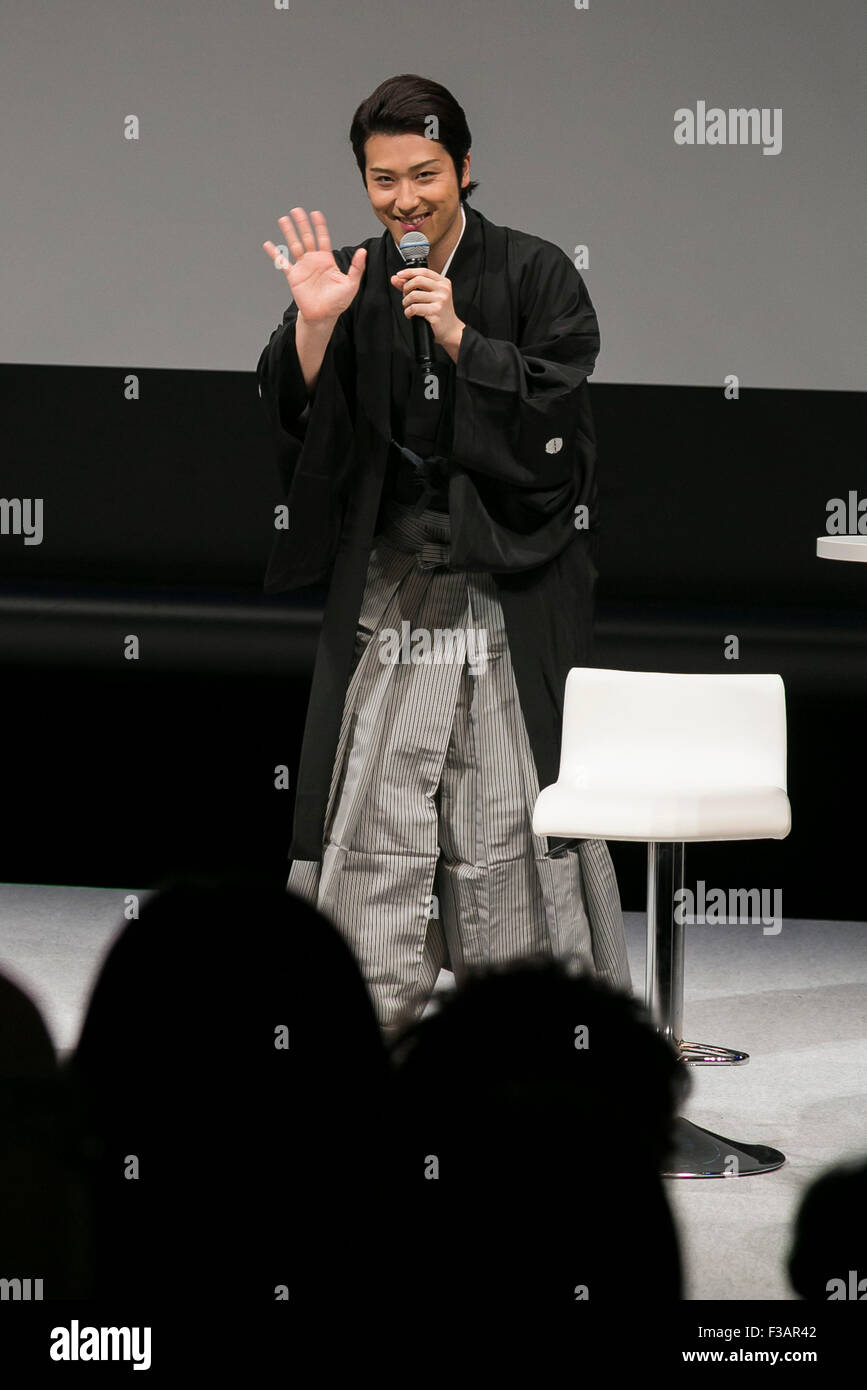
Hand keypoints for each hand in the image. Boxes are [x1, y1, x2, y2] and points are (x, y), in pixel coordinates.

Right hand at [263, 208, 366, 323]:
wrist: (323, 316)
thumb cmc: (338, 302)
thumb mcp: (351, 284)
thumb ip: (356, 268)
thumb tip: (363, 252)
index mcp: (326, 260)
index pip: (322, 238)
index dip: (319, 225)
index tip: (316, 213)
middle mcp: (313, 261)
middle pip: (306, 237)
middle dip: (302, 224)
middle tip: (296, 210)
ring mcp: (302, 267)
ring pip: (294, 245)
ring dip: (289, 232)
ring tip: (284, 220)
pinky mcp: (293, 276)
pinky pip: (282, 263)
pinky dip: (275, 254)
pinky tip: (268, 244)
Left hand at [390, 266, 465, 354]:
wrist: (450, 329)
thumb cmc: (439, 312)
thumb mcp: (428, 295)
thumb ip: (412, 286)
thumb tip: (395, 278)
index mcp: (443, 282)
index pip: (423, 271)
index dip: (409, 272)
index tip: (399, 275)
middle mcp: (443, 289)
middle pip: (417, 281)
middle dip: (406, 288)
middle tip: (406, 297)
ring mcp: (440, 300)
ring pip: (413, 295)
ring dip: (406, 302)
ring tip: (408, 307)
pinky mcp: (435, 311)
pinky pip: (414, 308)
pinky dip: (408, 312)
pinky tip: (411, 315)